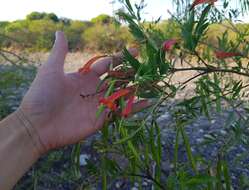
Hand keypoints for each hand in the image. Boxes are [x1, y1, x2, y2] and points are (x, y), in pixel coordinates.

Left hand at [19, 31, 142, 152]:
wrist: (37, 125)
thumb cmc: (42, 96)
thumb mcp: (51, 69)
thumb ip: (60, 52)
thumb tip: (60, 32)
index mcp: (85, 77)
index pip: (107, 64)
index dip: (120, 57)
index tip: (135, 51)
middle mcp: (94, 89)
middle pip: (117, 78)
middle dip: (131, 72)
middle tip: (147, 66)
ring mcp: (99, 104)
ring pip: (122, 94)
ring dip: (136, 88)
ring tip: (151, 81)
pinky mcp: (102, 118)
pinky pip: (121, 111)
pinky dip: (135, 107)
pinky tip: (148, 102)